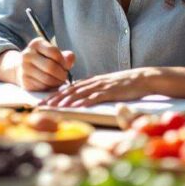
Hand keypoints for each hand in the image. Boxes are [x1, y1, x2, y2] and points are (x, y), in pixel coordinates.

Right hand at [0, 38, 74, 90]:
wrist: (22, 68)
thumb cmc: (43, 60)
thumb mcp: (53, 54)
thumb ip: (65, 56)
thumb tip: (71, 59)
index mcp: (36, 44)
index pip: (54, 52)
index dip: (64, 62)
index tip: (66, 66)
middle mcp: (27, 54)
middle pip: (51, 67)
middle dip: (62, 74)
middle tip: (65, 76)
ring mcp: (24, 68)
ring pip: (47, 79)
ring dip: (57, 83)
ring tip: (60, 81)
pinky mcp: (24, 81)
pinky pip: (42, 87)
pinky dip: (50, 88)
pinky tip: (51, 85)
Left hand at [41, 67, 157, 107]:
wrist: (143, 79)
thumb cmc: (126, 85)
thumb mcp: (107, 86)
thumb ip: (95, 91)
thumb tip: (84, 99)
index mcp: (92, 81)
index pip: (69, 88)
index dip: (55, 94)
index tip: (43, 102)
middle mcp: (94, 82)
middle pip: (70, 90)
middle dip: (54, 98)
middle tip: (41, 106)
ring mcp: (102, 86)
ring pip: (79, 93)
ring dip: (65, 100)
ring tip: (54, 107)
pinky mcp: (111, 92)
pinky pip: (95, 97)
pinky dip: (84, 102)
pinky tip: (75, 107)